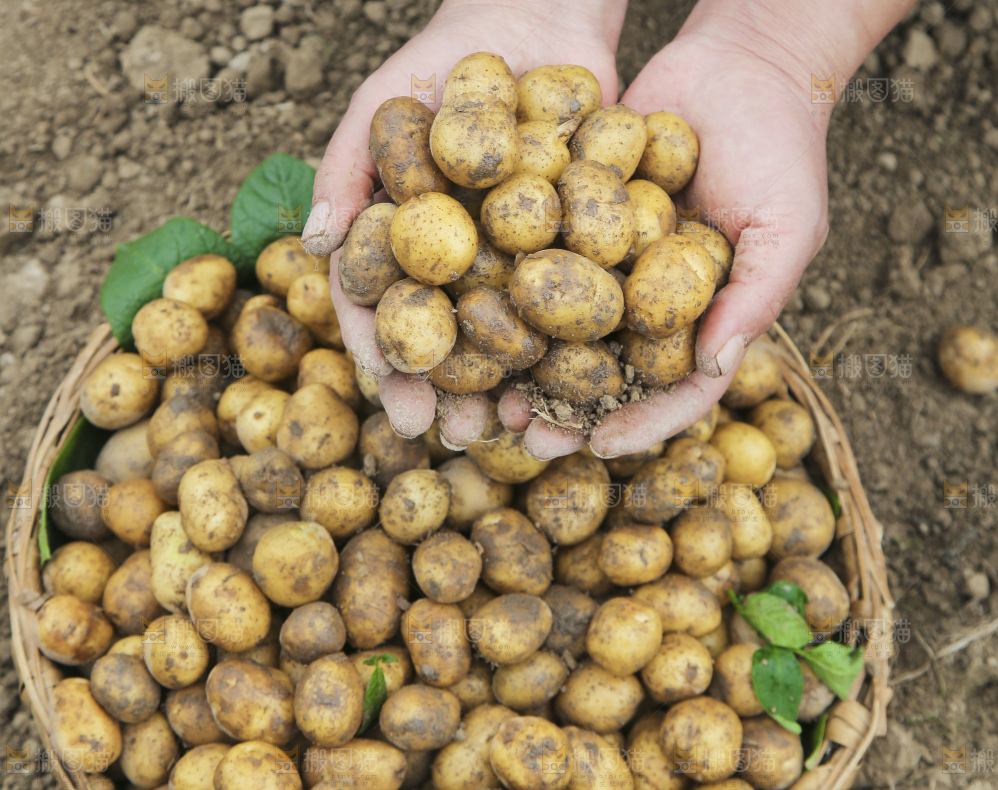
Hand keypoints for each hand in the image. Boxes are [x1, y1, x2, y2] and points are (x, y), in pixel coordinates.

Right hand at [302, 0, 626, 446]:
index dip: (385, 361)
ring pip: (506, 341)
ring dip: (509, 389)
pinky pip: (567, 310)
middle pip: (446, 345)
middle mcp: (452, 270)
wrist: (538, 18)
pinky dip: (570, 348)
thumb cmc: (446, 61)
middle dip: (451, 395)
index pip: (382, 314)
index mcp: (399, 249)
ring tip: (518, 430)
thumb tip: (315, 242)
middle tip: (459, 436)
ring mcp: (510, 266)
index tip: (397, 402)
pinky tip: (578, 384)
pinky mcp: (569, 253)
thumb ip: (346, 169)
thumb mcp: (385, 103)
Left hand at [510, 23, 830, 459]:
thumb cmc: (781, 146)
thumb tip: (716, 367)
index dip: (641, 422)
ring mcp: (609, 268)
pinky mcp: (574, 224)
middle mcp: (650, 305)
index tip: (601, 445)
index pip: (675, 389)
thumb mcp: (788, 223)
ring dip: (526, 370)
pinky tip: (470, 317)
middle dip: (566, 412)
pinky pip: (539, 266)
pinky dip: (507, 295)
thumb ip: (756, 297)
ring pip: (562, 333)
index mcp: (702, 322)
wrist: (740, 61)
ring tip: (489, 400)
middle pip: (606, 375)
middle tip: (526, 440)